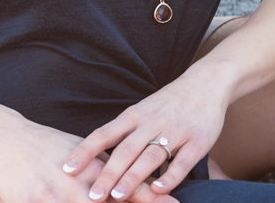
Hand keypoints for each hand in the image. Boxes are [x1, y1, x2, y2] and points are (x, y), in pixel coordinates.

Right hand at [0, 116, 177, 202]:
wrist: (9, 138)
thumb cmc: (50, 146)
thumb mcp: (84, 153)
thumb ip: (110, 167)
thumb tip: (143, 181)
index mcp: (93, 170)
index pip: (128, 189)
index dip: (150, 199)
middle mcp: (76, 185)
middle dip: (128, 201)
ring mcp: (52, 196)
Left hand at [63, 61, 234, 199]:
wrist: (206, 83)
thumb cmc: (169, 103)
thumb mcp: (142, 111)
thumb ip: (124, 133)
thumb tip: (96, 159)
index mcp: (134, 115)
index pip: (104, 134)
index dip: (85, 151)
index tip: (68, 168)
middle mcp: (151, 122)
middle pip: (125, 150)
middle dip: (107, 174)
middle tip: (92, 195)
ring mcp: (175, 131)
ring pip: (150, 156)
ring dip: (133, 177)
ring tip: (118, 196)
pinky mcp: (197, 141)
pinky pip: (181, 161)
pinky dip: (169, 177)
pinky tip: (158, 190)